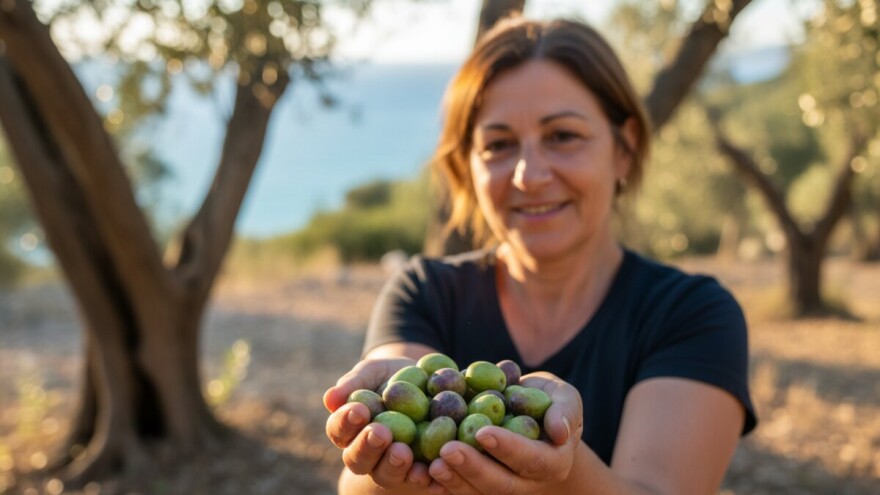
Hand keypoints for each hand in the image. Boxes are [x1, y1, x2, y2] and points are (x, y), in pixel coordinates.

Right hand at [324, 357, 440, 491]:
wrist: (428, 382)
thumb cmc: (392, 376)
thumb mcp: (374, 371)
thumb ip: (354, 382)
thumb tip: (330, 398)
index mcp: (349, 428)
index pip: (339, 429)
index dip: (345, 422)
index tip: (359, 410)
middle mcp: (366, 452)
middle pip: (358, 459)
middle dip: (367, 447)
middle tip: (380, 433)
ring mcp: (391, 466)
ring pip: (385, 475)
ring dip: (392, 465)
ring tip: (402, 452)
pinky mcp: (419, 471)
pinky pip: (418, 480)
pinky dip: (421, 477)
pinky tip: (426, 471)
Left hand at [426, 372, 583, 494]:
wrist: (531, 416)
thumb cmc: (549, 401)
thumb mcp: (564, 396)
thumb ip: (565, 409)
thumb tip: (559, 431)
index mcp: (553, 462)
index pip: (532, 459)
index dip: (508, 448)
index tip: (483, 432)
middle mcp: (528, 483)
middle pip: (501, 484)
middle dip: (474, 468)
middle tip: (447, 450)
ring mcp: (503, 488)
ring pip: (478, 493)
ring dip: (454, 481)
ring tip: (432, 465)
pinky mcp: (480, 488)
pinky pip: (461, 492)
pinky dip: (441, 486)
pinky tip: (421, 474)